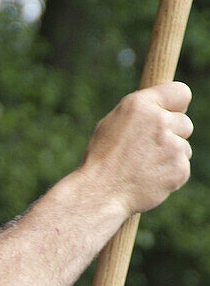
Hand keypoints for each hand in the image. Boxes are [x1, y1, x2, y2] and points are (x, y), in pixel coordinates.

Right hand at [79, 81, 192, 215]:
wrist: (99, 193)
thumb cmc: (101, 160)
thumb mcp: (112, 124)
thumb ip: (141, 113)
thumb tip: (162, 110)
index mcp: (140, 105)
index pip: (181, 92)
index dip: (176, 106)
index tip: (171, 115)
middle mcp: (159, 121)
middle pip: (185, 123)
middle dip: (173, 135)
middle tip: (149, 150)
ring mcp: (172, 145)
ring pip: (184, 148)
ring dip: (170, 156)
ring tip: (144, 167)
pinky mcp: (179, 169)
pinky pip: (182, 168)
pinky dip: (169, 175)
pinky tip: (149, 179)